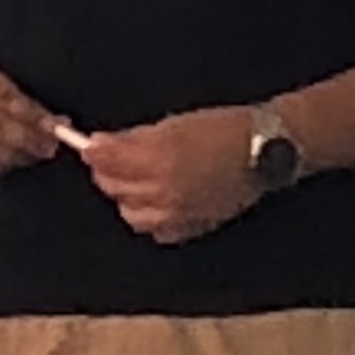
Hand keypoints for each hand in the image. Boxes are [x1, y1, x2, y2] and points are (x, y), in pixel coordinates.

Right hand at [0, 63, 58, 186]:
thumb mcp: (3, 86)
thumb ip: (30, 106)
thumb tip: (62, 124)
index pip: (3, 100)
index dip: (31, 117)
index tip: (55, 128)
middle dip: (27, 140)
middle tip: (48, 148)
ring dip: (16, 157)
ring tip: (33, 156)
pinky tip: (7, 165)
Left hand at [79, 107, 265, 245]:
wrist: (263, 151)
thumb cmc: (223, 129)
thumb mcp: (175, 124)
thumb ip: (135, 138)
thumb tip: (103, 144)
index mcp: (160, 160)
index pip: (108, 162)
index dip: (94, 152)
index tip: (91, 145)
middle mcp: (165, 192)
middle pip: (115, 189)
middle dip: (108, 172)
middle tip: (114, 158)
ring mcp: (178, 215)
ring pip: (131, 214)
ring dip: (127, 196)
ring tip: (138, 179)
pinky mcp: (191, 228)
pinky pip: (156, 230)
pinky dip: (151, 216)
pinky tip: (159, 200)